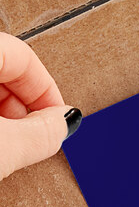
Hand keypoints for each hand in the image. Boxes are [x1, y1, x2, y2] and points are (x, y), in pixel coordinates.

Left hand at [0, 33, 80, 181]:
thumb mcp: (0, 149)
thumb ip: (41, 133)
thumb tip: (65, 122)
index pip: (24, 57)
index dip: (49, 92)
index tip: (59, 119)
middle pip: (3, 69)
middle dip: (24, 106)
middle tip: (33, 135)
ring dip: (1, 115)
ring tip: (6, 145)